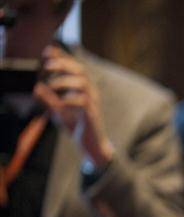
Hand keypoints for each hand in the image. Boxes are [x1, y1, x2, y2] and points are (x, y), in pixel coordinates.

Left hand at [34, 45, 113, 167]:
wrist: (91, 144)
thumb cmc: (78, 126)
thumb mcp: (59, 111)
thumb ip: (49, 99)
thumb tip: (36, 88)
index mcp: (83, 89)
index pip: (75, 67)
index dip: (63, 57)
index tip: (48, 51)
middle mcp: (91, 92)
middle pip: (81, 70)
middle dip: (63, 64)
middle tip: (47, 65)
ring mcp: (93, 102)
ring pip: (83, 83)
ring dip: (65, 81)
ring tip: (52, 85)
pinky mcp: (92, 114)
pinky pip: (84, 101)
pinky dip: (70, 99)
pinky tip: (61, 103)